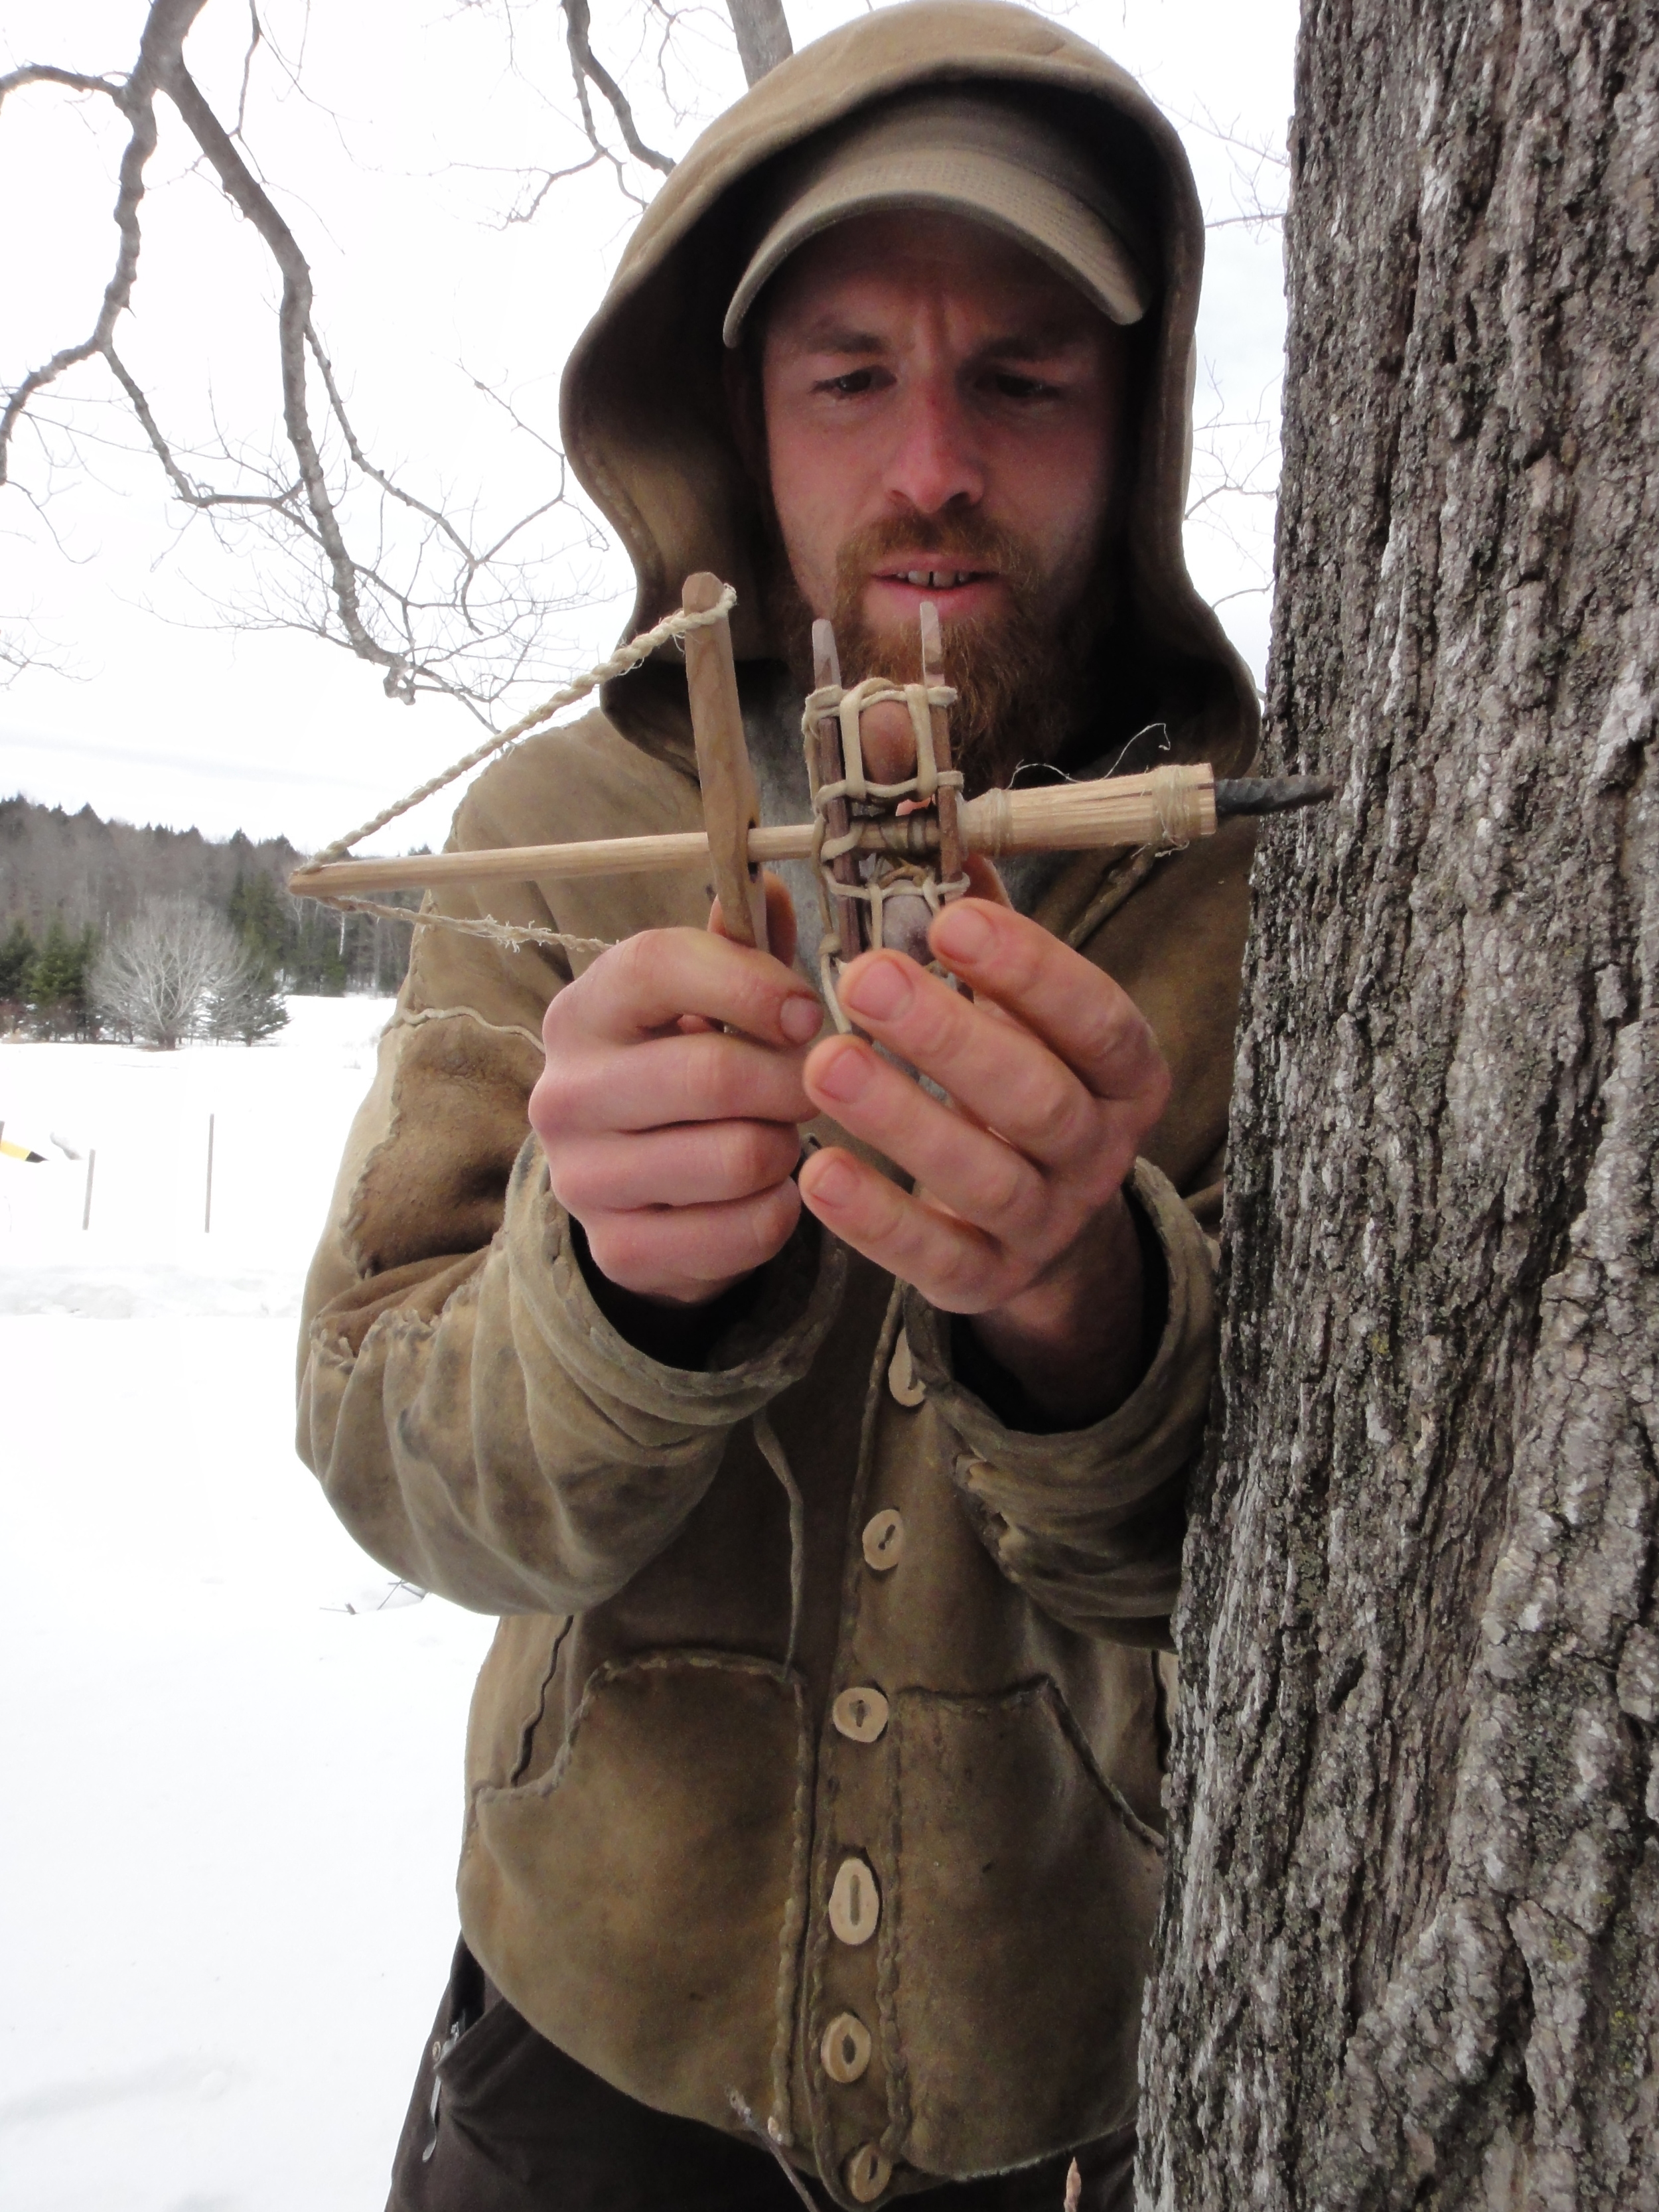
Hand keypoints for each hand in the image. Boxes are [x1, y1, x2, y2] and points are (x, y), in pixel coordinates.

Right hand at [530, 879, 819, 1306]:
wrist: (635, 1198)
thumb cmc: (682, 1072)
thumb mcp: (703, 1003)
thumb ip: (741, 946)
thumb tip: (771, 882)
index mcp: (583, 1011)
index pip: (656, 964)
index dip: (750, 981)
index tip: (808, 1008)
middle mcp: (564, 1093)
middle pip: (712, 1072)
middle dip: (793, 1078)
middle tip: (819, 1084)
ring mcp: (583, 1179)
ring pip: (738, 1157)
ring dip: (787, 1148)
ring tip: (780, 1136)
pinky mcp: (620, 1251)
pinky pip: (745, 1230)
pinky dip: (780, 1210)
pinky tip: (768, 1192)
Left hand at [797, 889, 1169, 1424]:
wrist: (1038, 1222)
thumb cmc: (1011, 1073)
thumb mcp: (1009, 999)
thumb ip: (972, 907)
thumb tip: (913, 782)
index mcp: (1123, 1072)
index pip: (1097, 1019)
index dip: (1033, 971)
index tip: (952, 919)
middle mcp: (1101, 1151)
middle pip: (1038, 1100)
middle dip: (952, 1040)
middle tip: (866, 979)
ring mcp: (1049, 1223)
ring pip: (987, 1179)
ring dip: (905, 1122)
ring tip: (826, 1065)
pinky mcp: (987, 1280)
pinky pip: (938, 1257)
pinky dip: (878, 1222)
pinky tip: (817, 1174)